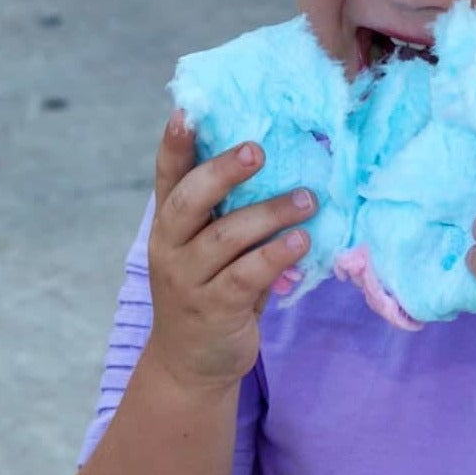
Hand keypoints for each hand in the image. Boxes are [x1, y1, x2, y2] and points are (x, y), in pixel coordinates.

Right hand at [145, 111, 314, 391]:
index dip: (176, 143)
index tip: (188, 110)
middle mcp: (171, 246)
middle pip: (189, 199)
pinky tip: (301, 241)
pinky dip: (275, 255)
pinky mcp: (212, 309)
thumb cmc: (213, 288)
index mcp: (170, 223)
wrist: (192, 363)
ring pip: (225, 237)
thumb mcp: (211, 247)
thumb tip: (287, 162)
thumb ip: (230, 211)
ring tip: (307, 200)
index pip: (168, 175)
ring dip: (269, 213)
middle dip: (224, 171)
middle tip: (259, 150)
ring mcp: (187, 280)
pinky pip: (245, 276)